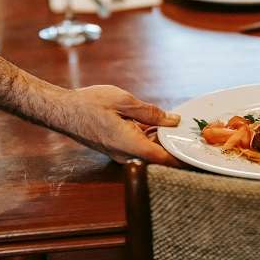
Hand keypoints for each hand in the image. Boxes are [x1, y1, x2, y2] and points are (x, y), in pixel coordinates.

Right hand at [59, 85, 181, 165]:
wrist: (62, 111)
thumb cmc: (89, 104)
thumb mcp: (124, 101)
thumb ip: (151, 112)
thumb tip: (173, 120)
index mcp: (129, 144)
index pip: (163, 159)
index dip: (182, 157)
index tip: (197, 152)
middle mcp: (125, 155)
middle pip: (158, 156)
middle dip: (173, 144)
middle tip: (188, 130)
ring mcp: (119, 154)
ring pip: (148, 151)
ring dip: (160, 139)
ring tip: (172, 122)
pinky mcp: (116, 150)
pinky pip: (138, 148)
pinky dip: (148, 137)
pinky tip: (151, 123)